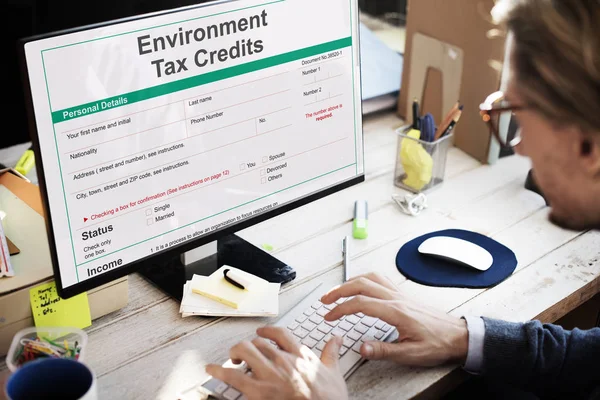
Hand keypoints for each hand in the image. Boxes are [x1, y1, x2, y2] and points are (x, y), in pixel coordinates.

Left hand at [205, 326, 347, 399]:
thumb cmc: (329, 399)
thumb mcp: (334, 373)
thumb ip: (331, 353)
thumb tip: (336, 339)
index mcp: (300, 355)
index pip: (279, 333)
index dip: (267, 330)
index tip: (262, 332)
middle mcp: (283, 360)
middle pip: (258, 342)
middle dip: (249, 346)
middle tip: (245, 353)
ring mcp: (270, 375)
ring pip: (245, 351)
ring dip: (235, 353)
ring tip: (232, 359)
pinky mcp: (259, 391)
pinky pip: (233, 376)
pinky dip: (219, 371)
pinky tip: (211, 369)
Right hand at [320, 273, 467, 366]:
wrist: (458, 335)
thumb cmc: (438, 343)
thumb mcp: (411, 354)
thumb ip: (384, 350)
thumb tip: (361, 348)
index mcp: (396, 311)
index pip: (360, 303)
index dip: (341, 309)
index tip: (329, 316)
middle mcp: (396, 298)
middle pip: (361, 284)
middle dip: (339, 290)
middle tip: (325, 300)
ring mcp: (400, 294)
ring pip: (370, 278)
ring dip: (350, 282)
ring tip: (337, 291)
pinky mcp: (403, 294)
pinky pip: (380, 279)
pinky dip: (364, 279)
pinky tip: (360, 285)